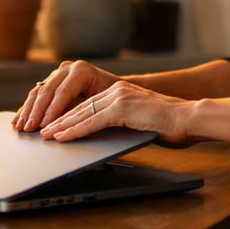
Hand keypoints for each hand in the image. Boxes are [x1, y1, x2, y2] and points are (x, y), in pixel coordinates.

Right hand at [11, 60, 119, 132]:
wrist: (117, 89)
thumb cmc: (112, 98)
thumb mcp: (99, 103)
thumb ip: (78, 109)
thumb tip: (58, 122)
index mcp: (81, 70)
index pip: (62, 93)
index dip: (51, 111)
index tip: (43, 126)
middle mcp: (68, 68)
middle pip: (47, 92)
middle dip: (35, 113)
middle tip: (28, 129)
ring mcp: (58, 73)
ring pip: (38, 92)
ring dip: (27, 111)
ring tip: (19, 126)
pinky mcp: (52, 81)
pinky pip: (37, 94)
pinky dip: (27, 108)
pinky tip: (17, 119)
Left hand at [39, 80, 195, 145]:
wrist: (190, 119)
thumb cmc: (170, 125)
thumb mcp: (140, 122)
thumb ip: (122, 123)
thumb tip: (106, 135)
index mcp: (121, 92)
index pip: (87, 104)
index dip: (67, 115)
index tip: (52, 125)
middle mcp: (117, 90)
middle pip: (80, 106)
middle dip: (58, 119)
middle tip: (40, 130)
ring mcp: (119, 97)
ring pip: (81, 113)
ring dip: (60, 125)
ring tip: (44, 135)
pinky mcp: (122, 108)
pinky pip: (92, 121)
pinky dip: (74, 130)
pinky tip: (61, 137)